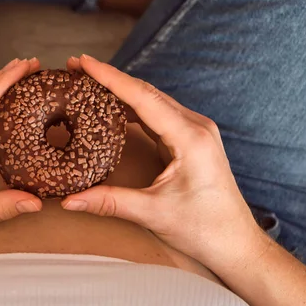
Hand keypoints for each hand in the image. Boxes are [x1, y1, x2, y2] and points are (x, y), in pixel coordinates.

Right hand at [63, 55, 264, 270]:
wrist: (235, 244)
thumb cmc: (204, 228)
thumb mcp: (153, 213)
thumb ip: (109, 202)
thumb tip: (69, 201)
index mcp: (190, 137)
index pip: (142, 98)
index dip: (110, 78)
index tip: (83, 62)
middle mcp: (195, 127)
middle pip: (146, 92)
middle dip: (110, 79)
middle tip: (77, 68)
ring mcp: (195, 132)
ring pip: (152, 101)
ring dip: (121, 91)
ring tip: (89, 83)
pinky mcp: (190, 142)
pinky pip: (157, 116)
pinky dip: (132, 108)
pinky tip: (113, 108)